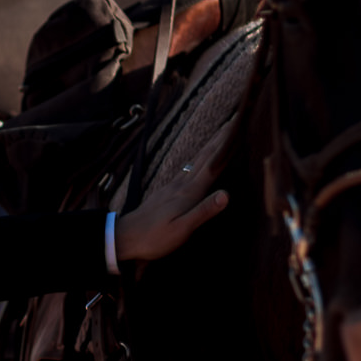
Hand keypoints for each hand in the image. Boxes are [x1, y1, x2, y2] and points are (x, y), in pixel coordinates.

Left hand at [114, 116, 236, 262]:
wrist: (124, 237)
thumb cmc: (154, 238)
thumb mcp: (181, 230)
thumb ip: (203, 211)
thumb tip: (226, 194)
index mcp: (188, 193)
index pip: (212, 165)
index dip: (225, 146)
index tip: (236, 127)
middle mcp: (181, 185)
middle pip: (204, 157)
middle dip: (219, 140)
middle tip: (233, 122)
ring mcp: (172, 187)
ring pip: (195, 161)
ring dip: (209, 147)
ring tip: (219, 136)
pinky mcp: (166, 192)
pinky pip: (186, 169)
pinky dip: (197, 160)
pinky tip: (196, 161)